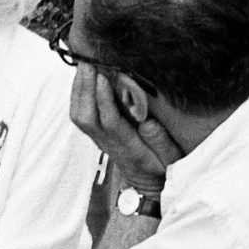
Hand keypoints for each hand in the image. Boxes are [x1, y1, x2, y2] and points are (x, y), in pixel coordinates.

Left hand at [70, 67, 180, 190]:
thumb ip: (161, 141)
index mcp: (128, 147)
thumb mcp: (171, 159)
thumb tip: (148, 122)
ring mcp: (99, 140)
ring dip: (79, 89)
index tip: (105, 76)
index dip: (104, 99)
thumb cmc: (162, 168)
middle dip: (85, 88)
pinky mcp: (96, 135)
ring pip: (79, 116)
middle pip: (86, 117)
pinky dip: (78, 94)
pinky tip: (83, 77)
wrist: (147, 185)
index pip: (110, 122)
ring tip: (84, 64)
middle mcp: (108, 143)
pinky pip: (80, 115)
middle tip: (88, 62)